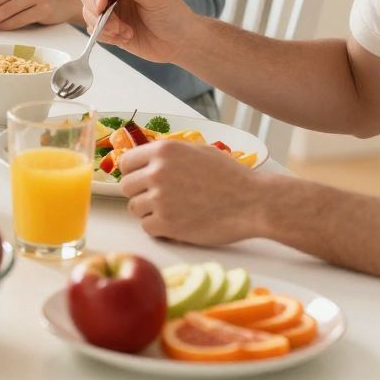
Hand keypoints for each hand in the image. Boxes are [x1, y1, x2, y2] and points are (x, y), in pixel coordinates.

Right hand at [80, 0, 197, 63]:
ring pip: (88, 13)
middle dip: (97, 11)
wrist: (179, 42)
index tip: (101, 5)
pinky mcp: (110, 26)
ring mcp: (112, 8)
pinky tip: (125, 38)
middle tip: (114, 25)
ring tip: (125, 33)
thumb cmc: (173, 14)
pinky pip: (94, 30)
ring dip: (103, 26)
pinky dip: (106, 36)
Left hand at [117, 140, 270, 244]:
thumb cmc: (231, 176)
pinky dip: (158, 228)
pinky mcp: (167, 224)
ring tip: (171, 211)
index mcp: (164, 151)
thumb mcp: (198, 151)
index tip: (140, 180)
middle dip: (139, 193)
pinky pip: (146, 227)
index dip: (132, 172)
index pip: (126, 162)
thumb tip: (148, 160)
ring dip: (148, 211)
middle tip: (158, 199)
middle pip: (126, 186)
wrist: (253, 202)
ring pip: (134, 208)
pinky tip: (175, 224)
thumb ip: (170, 155)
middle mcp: (157, 172)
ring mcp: (160, 199)